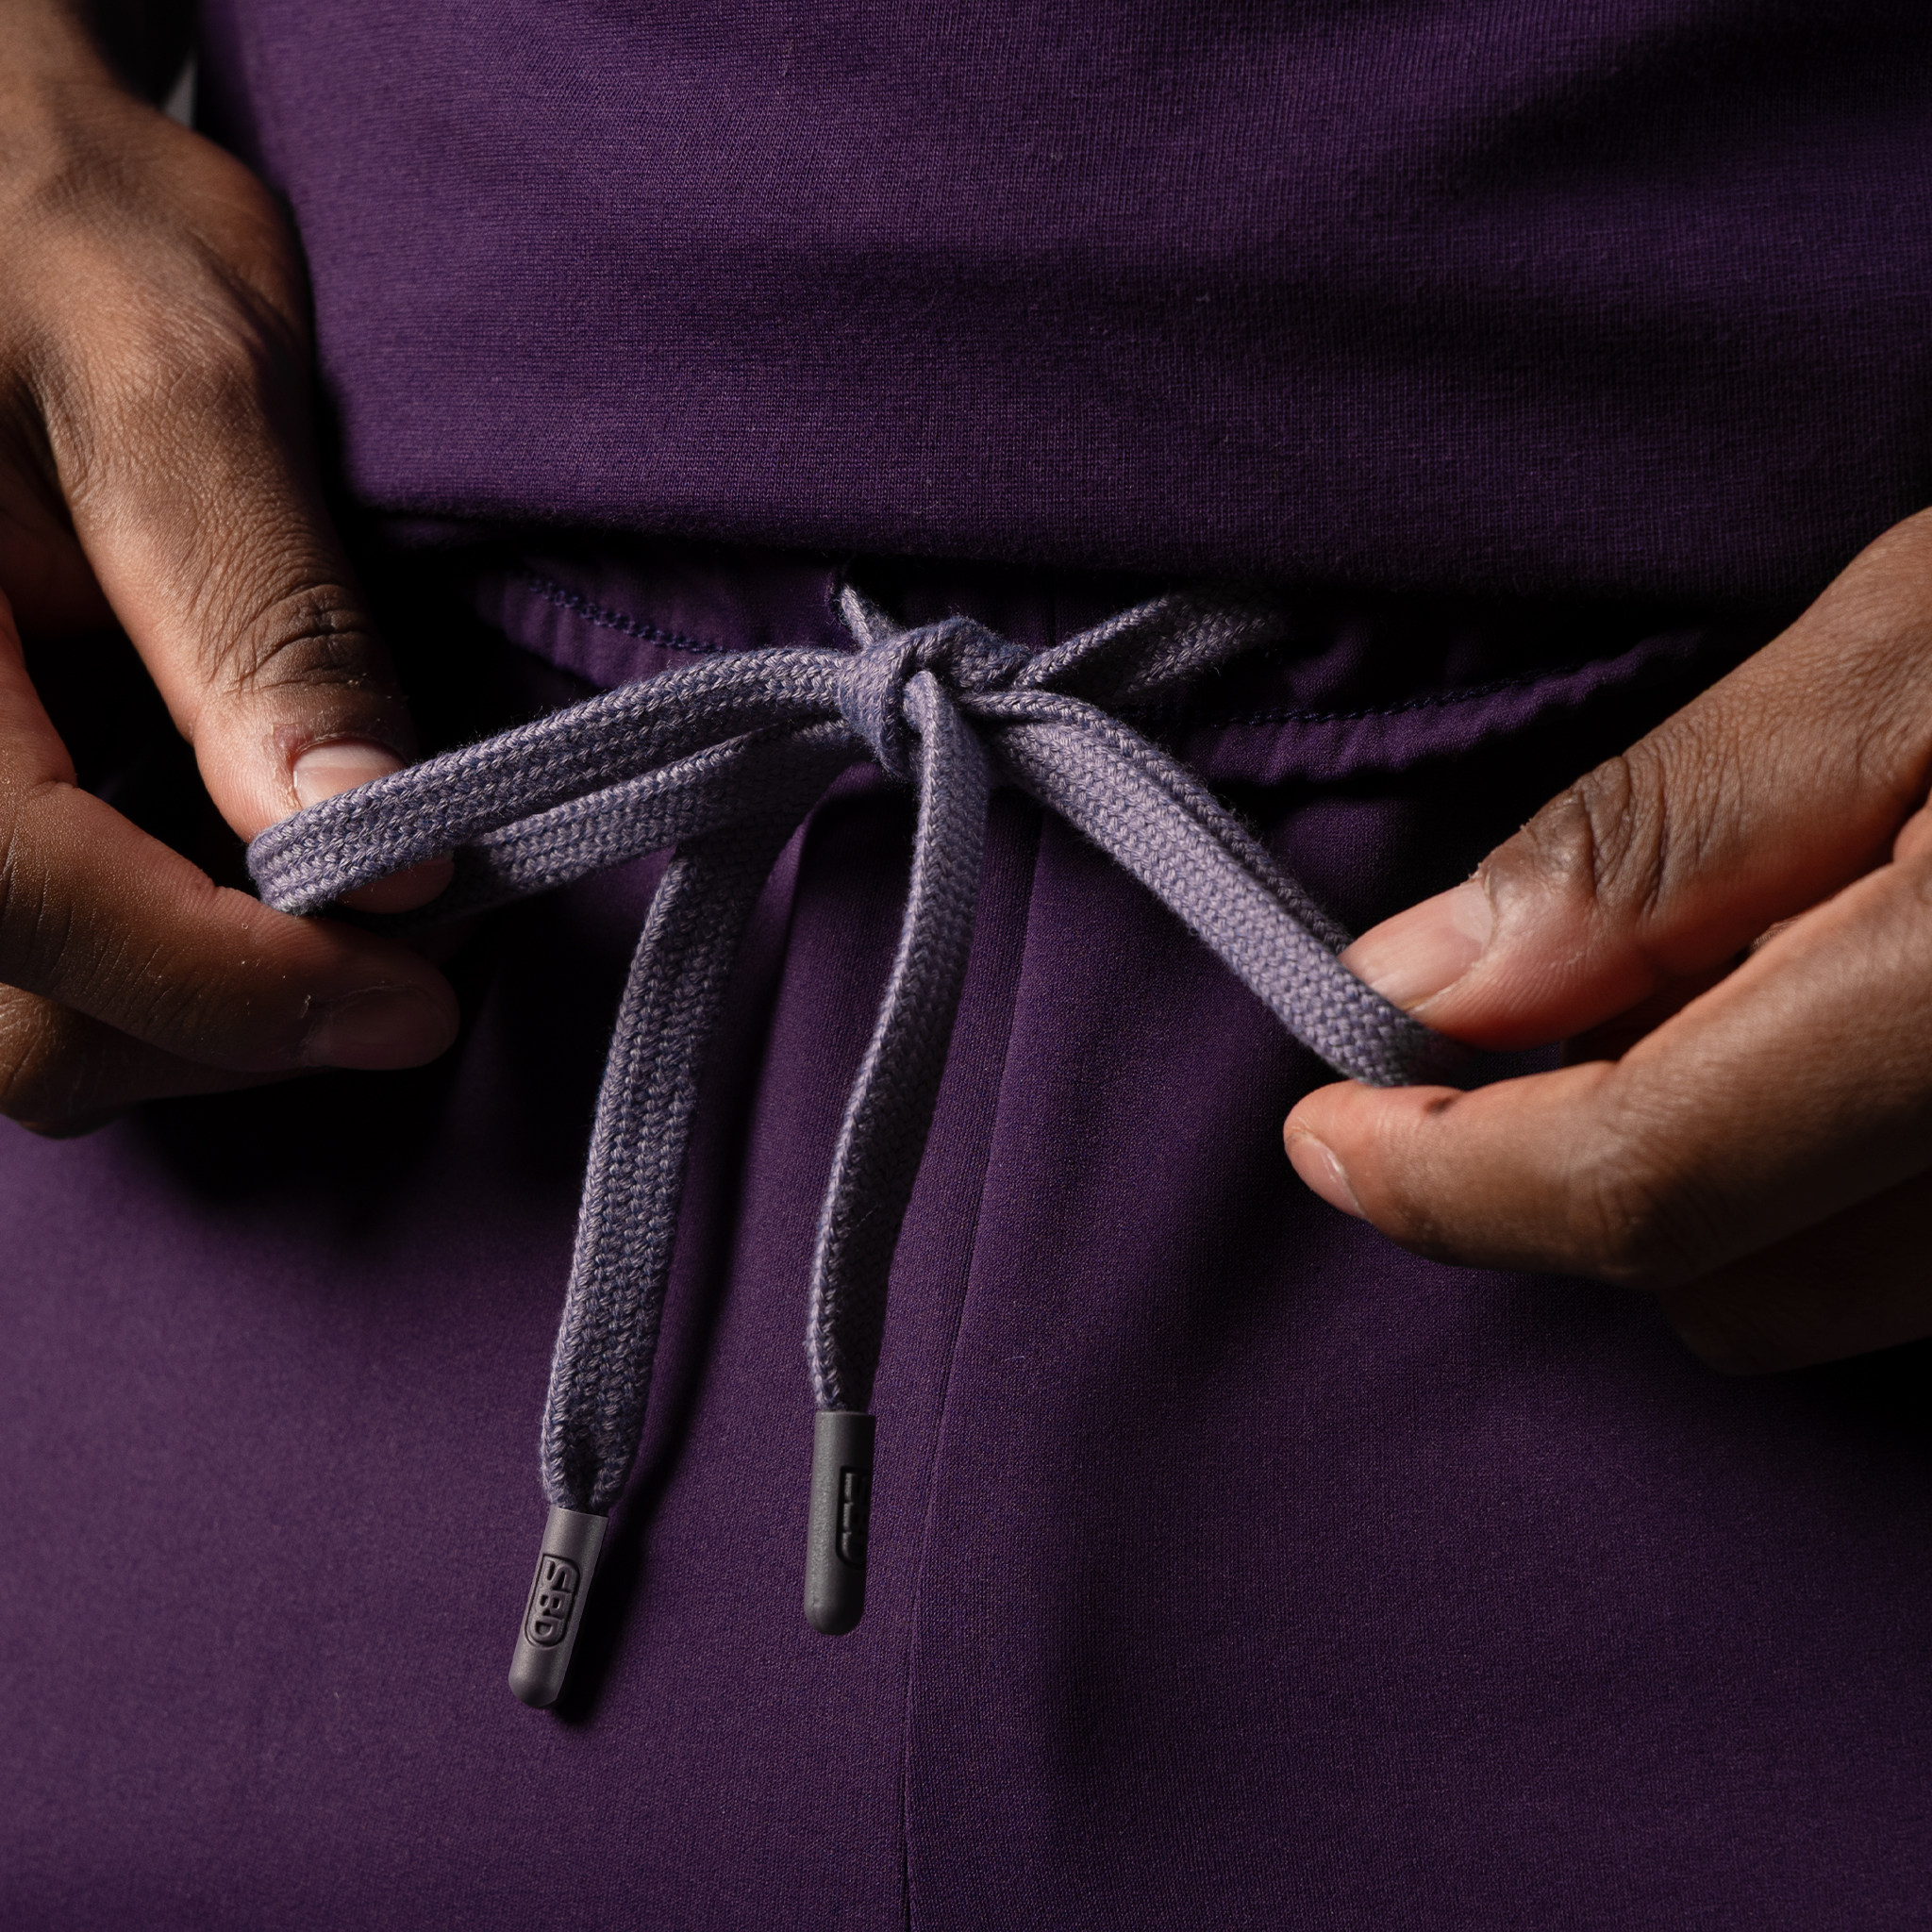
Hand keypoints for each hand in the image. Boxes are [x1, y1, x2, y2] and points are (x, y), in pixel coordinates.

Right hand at [0, 4, 455, 1133]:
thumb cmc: (51, 225)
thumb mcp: (174, 386)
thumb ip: (265, 620)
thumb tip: (380, 856)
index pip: (25, 897)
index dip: (233, 986)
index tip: (414, 998)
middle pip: (31, 1010)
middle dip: (240, 1019)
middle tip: (424, 959)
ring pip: (41, 1019)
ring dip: (222, 1015)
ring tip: (376, 922)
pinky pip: (59, 961)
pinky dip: (190, 969)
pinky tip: (295, 888)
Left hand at [1285, 507, 1931, 1373]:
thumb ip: (1683, 833)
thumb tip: (1434, 976)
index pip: (1648, 1183)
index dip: (1445, 1177)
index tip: (1326, 1128)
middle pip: (1727, 1278)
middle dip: (1575, 1169)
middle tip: (1532, 1003)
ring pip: (1837, 1288)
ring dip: (1712, 1175)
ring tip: (1724, 980)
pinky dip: (1842, 1172)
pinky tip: (1836, 1025)